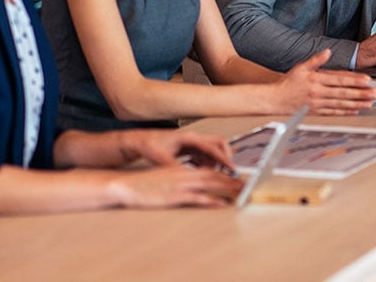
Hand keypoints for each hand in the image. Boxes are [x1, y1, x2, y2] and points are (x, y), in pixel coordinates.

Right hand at [109, 165, 241, 208]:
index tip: (239, 179)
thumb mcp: (165, 178)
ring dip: (228, 188)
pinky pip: (197, 198)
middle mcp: (185, 174)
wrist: (126, 185)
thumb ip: (180, 179)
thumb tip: (192, 184)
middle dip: (232, 181)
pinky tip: (221, 204)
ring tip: (242, 192)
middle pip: (215, 176)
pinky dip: (211, 200)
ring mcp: (180, 185)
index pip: (210, 170)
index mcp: (183, 170)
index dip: (226, 174)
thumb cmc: (144, 184)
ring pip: (210, 184)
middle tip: (248, 185)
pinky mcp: (175, 195)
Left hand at [119, 129, 234, 170]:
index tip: (231, 168)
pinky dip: (206, 164)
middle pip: (218, 144)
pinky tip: (201, 172)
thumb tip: (187, 176)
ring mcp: (191, 143)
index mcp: (189, 138)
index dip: (223, 158)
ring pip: (211, 151)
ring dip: (215, 162)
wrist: (139, 141)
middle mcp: (193, 138)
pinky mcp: (188, 149)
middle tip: (228, 170)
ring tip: (215, 174)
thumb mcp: (161, 158)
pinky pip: (203, 156)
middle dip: (225, 157)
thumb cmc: (149, 145)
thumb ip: (176, 167)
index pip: (213, 147)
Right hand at [277, 49, 375, 114]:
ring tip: (369, 103)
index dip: (354, 80)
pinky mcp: (316, 112)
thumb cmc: (288, 83)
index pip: (339, 79)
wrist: (275, 99)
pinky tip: (356, 110)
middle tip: (374, 93)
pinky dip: (345, 112)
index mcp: (316, 79)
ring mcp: (318, 103)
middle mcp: (318, 92)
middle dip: (360, 93)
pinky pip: (334, 113)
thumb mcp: (301, 67)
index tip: (367, 80)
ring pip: (341, 104)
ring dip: (357, 103)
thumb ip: (316, 60)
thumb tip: (328, 52)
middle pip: (343, 93)